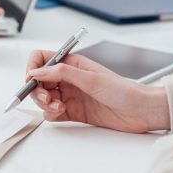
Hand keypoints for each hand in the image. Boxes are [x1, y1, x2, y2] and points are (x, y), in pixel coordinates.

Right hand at [26, 51, 169, 132]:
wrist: (140, 111)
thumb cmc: (123, 90)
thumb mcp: (91, 78)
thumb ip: (62, 73)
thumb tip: (38, 71)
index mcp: (72, 63)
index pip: (42, 59)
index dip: (33, 68)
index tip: (32, 79)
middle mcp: (68, 78)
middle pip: (39, 81)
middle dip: (37, 90)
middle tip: (46, 98)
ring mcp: (69, 95)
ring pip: (43, 98)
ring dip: (45, 103)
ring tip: (59, 107)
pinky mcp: (72, 111)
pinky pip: (51, 112)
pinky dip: (51, 114)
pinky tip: (62, 112)